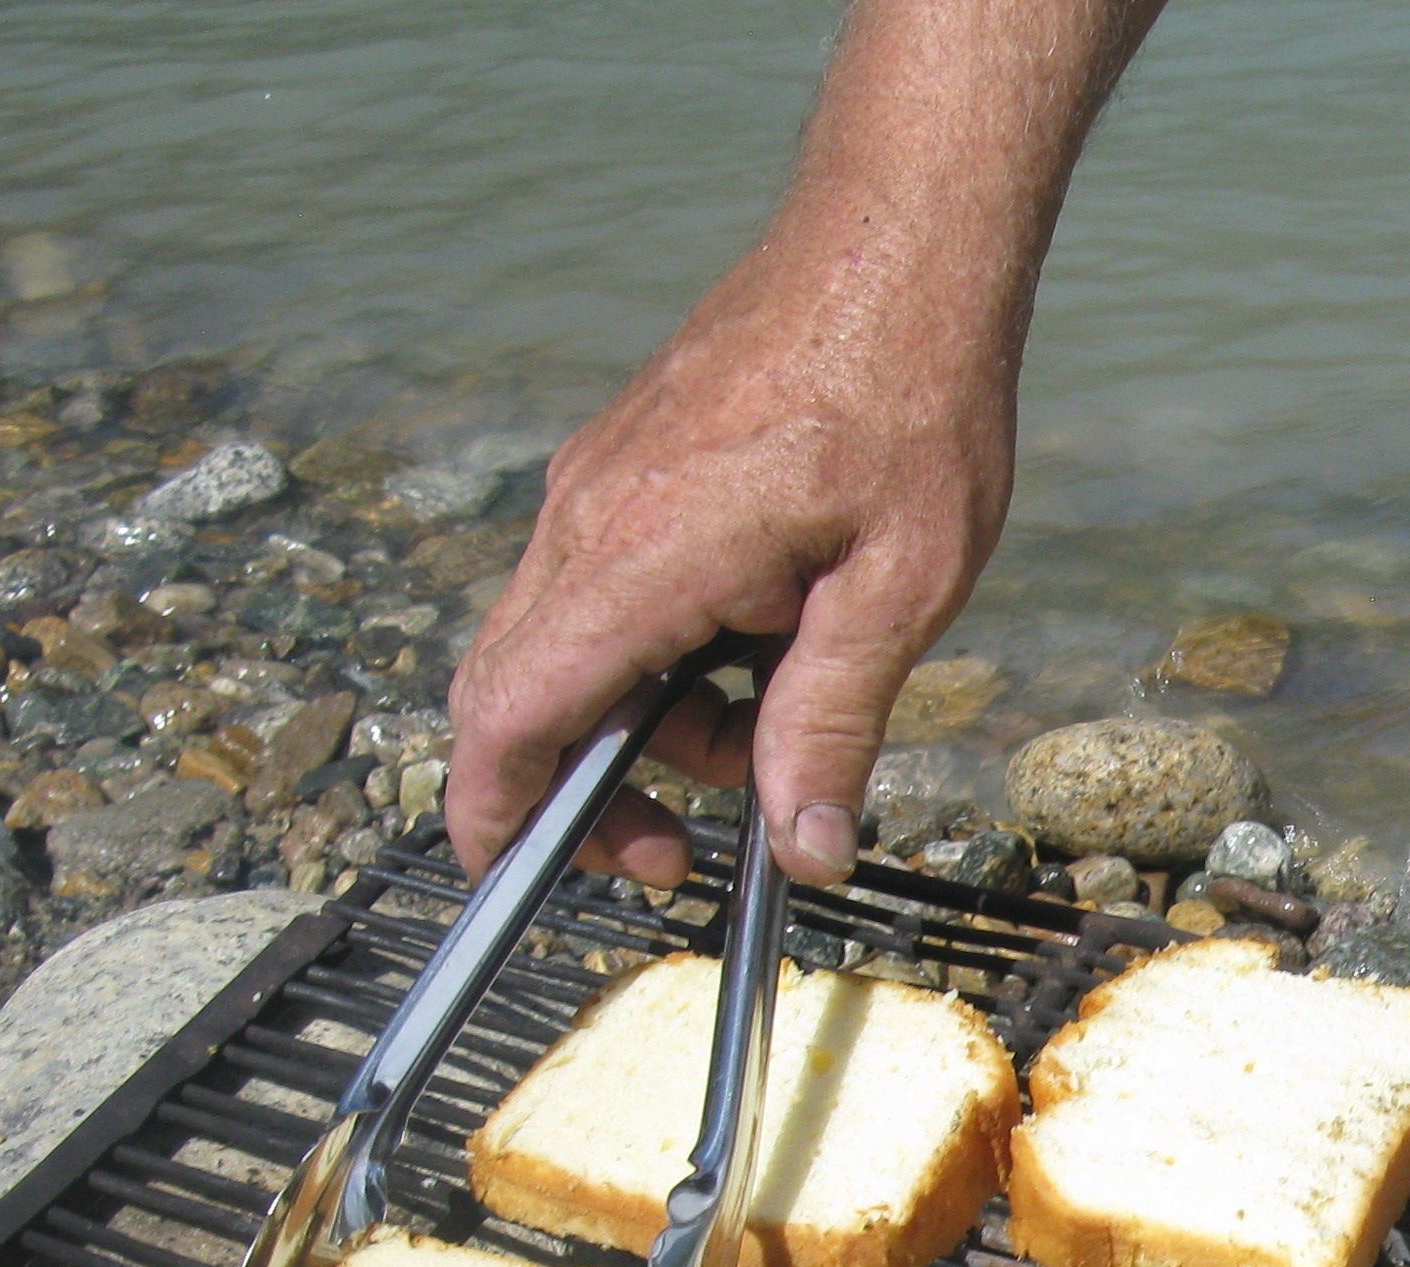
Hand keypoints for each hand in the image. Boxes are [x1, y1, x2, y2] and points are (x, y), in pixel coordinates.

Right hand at [445, 0, 1163, 890]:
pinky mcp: (625, 469)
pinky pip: (608, 596)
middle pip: (521, 696)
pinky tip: (766, 640)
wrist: (901, 244)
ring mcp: (598, 486)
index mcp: (641, 555)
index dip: (499, 817)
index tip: (525, 880)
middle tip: (694, 843)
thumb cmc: (911, 399)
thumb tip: (803, 851)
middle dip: (591, 790)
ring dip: (651, 719)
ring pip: (571, 650)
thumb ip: (832, 727)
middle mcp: (589, 518)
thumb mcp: (899, 592)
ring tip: (775, 719)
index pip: (509, 716)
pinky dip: (663, 654)